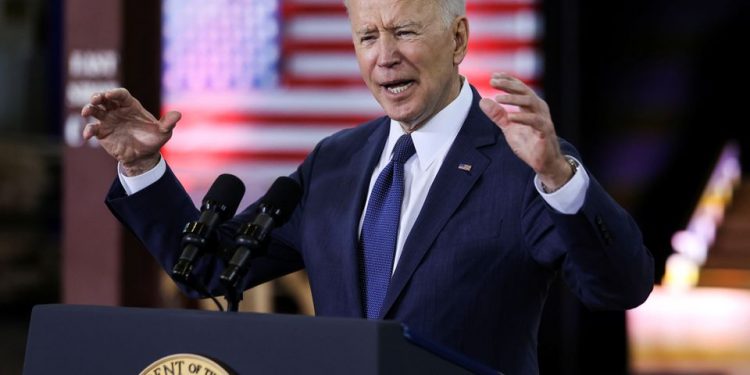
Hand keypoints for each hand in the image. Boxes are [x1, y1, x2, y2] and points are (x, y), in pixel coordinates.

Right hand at [81, 88, 180, 175]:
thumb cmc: (153, 141)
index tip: (110, 94)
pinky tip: (87, 135)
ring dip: (88, 109)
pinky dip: (88, 130)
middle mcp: (117, 110)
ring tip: (86, 112)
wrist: (143, 157)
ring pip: (94, 110)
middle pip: (104, 99)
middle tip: (95, 99)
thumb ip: (168, 123)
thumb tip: (178, 114)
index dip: (115, 93)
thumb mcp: (163, 133)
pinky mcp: (102, 133)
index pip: (121, 95)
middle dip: (98, 96)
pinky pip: (92, 129)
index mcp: (131, 106)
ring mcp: (108, 120)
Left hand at [479, 73, 571, 190]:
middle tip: (492, 82)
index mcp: (531, 105)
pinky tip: (510, 117)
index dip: (507, 80)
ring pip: (530, 102)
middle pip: (525, 90)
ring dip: (513, 98)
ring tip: (497, 98)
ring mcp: (543, 118)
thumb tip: (482, 101)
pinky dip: (522, 118)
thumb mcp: (509, 127)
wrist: (544, 162)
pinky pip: (535, 121)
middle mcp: (539, 108)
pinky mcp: (545, 131)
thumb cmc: (528, 142)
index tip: (493, 76)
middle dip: (508, 84)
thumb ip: (497, 115)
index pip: (519, 88)